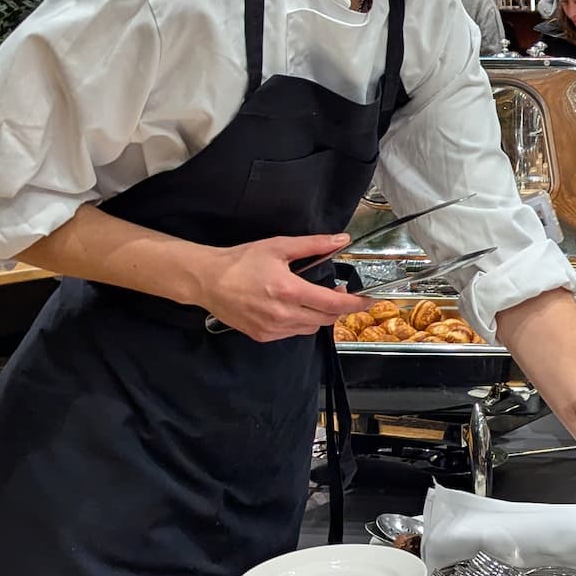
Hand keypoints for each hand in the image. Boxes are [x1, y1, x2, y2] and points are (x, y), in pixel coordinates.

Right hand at [203, 234, 372, 340]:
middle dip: (339, 307)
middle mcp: (283, 315)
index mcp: (289, 291)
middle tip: (339, 292)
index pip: (333, 304)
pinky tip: (294, 307)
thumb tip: (341, 239)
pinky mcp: (263, 336)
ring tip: (315, 298)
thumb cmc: (241, 261)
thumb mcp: (279, 247)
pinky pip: (294, 333)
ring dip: (320, 315)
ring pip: (311, 328)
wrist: (207, 280)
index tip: (369, 299)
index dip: (355, 303)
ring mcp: (272, 329)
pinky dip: (301, 322)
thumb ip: (314, 245)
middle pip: (326, 319)